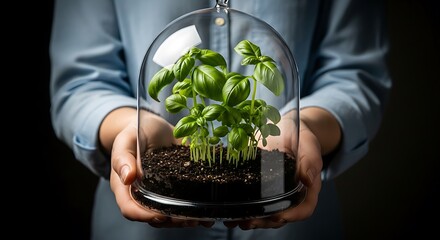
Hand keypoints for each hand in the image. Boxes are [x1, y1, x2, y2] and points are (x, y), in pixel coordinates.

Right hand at [105, 108, 213, 227]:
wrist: (153, 126)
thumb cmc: (135, 132)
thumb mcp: (126, 140)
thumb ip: (123, 157)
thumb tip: (127, 177)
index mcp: (125, 186)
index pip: (130, 208)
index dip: (144, 215)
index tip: (160, 215)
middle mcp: (142, 194)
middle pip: (152, 217)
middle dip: (170, 221)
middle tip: (187, 218)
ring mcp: (160, 193)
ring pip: (169, 215)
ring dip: (184, 220)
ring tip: (200, 217)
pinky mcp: (177, 188)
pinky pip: (184, 204)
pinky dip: (196, 211)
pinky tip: (208, 215)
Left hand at [223, 117, 322, 228]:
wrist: (287, 129)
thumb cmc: (302, 139)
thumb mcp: (309, 146)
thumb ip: (310, 161)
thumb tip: (307, 179)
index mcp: (307, 189)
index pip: (303, 209)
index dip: (291, 215)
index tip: (277, 216)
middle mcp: (291, 196)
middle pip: (281, 216)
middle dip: (265, 221)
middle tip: (249, 221)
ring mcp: (275, 194)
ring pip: (266, 214)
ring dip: (252, 219)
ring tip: (237, 220)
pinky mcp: (260, 189)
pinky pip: (254, 203)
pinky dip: (242, 209)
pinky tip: (230, 213)